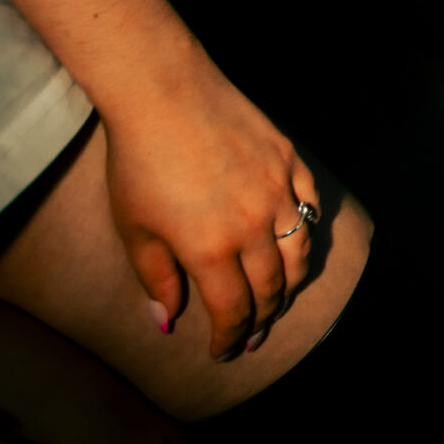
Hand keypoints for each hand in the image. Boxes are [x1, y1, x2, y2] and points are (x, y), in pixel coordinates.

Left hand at [101, 50, 319, 360]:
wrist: (162, 90)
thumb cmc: (137, 161)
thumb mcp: (134, 229)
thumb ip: (156, 280)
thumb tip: (167, 323)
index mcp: (210, 249)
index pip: (233, 312)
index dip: (230, 340)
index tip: (223, 353)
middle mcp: (253, 225)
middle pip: (271, 289)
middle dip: (262, 320)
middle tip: (253, 337)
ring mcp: (276, 190)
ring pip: (299, 253)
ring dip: (290, 284)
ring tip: (278, 298)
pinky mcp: (287, 159)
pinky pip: (308, 205)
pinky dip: (304, 231)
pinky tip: (292, 242)